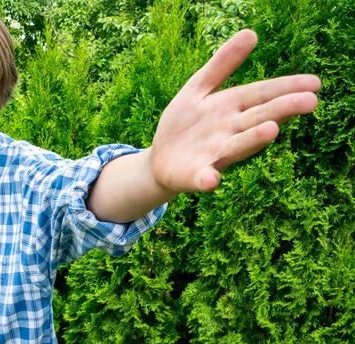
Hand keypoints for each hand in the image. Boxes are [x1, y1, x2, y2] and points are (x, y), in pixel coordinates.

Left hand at [151, 29, 320, 193]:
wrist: (161, 159)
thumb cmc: (187, 123)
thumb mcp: (199, 88)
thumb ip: (222, 64)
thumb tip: (251, 33)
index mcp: (230, 108)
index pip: (261, 94)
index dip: (286, 88)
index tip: (314, 83)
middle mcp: (228, 131)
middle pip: (257, 118)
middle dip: (281, 110)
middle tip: (310, 102)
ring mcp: (213, 154)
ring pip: (236, 146)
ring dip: (253, 140)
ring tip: (271, 130)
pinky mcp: (195, 175)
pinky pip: (202, 178)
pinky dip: (208, 179)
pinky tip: (212, 180)